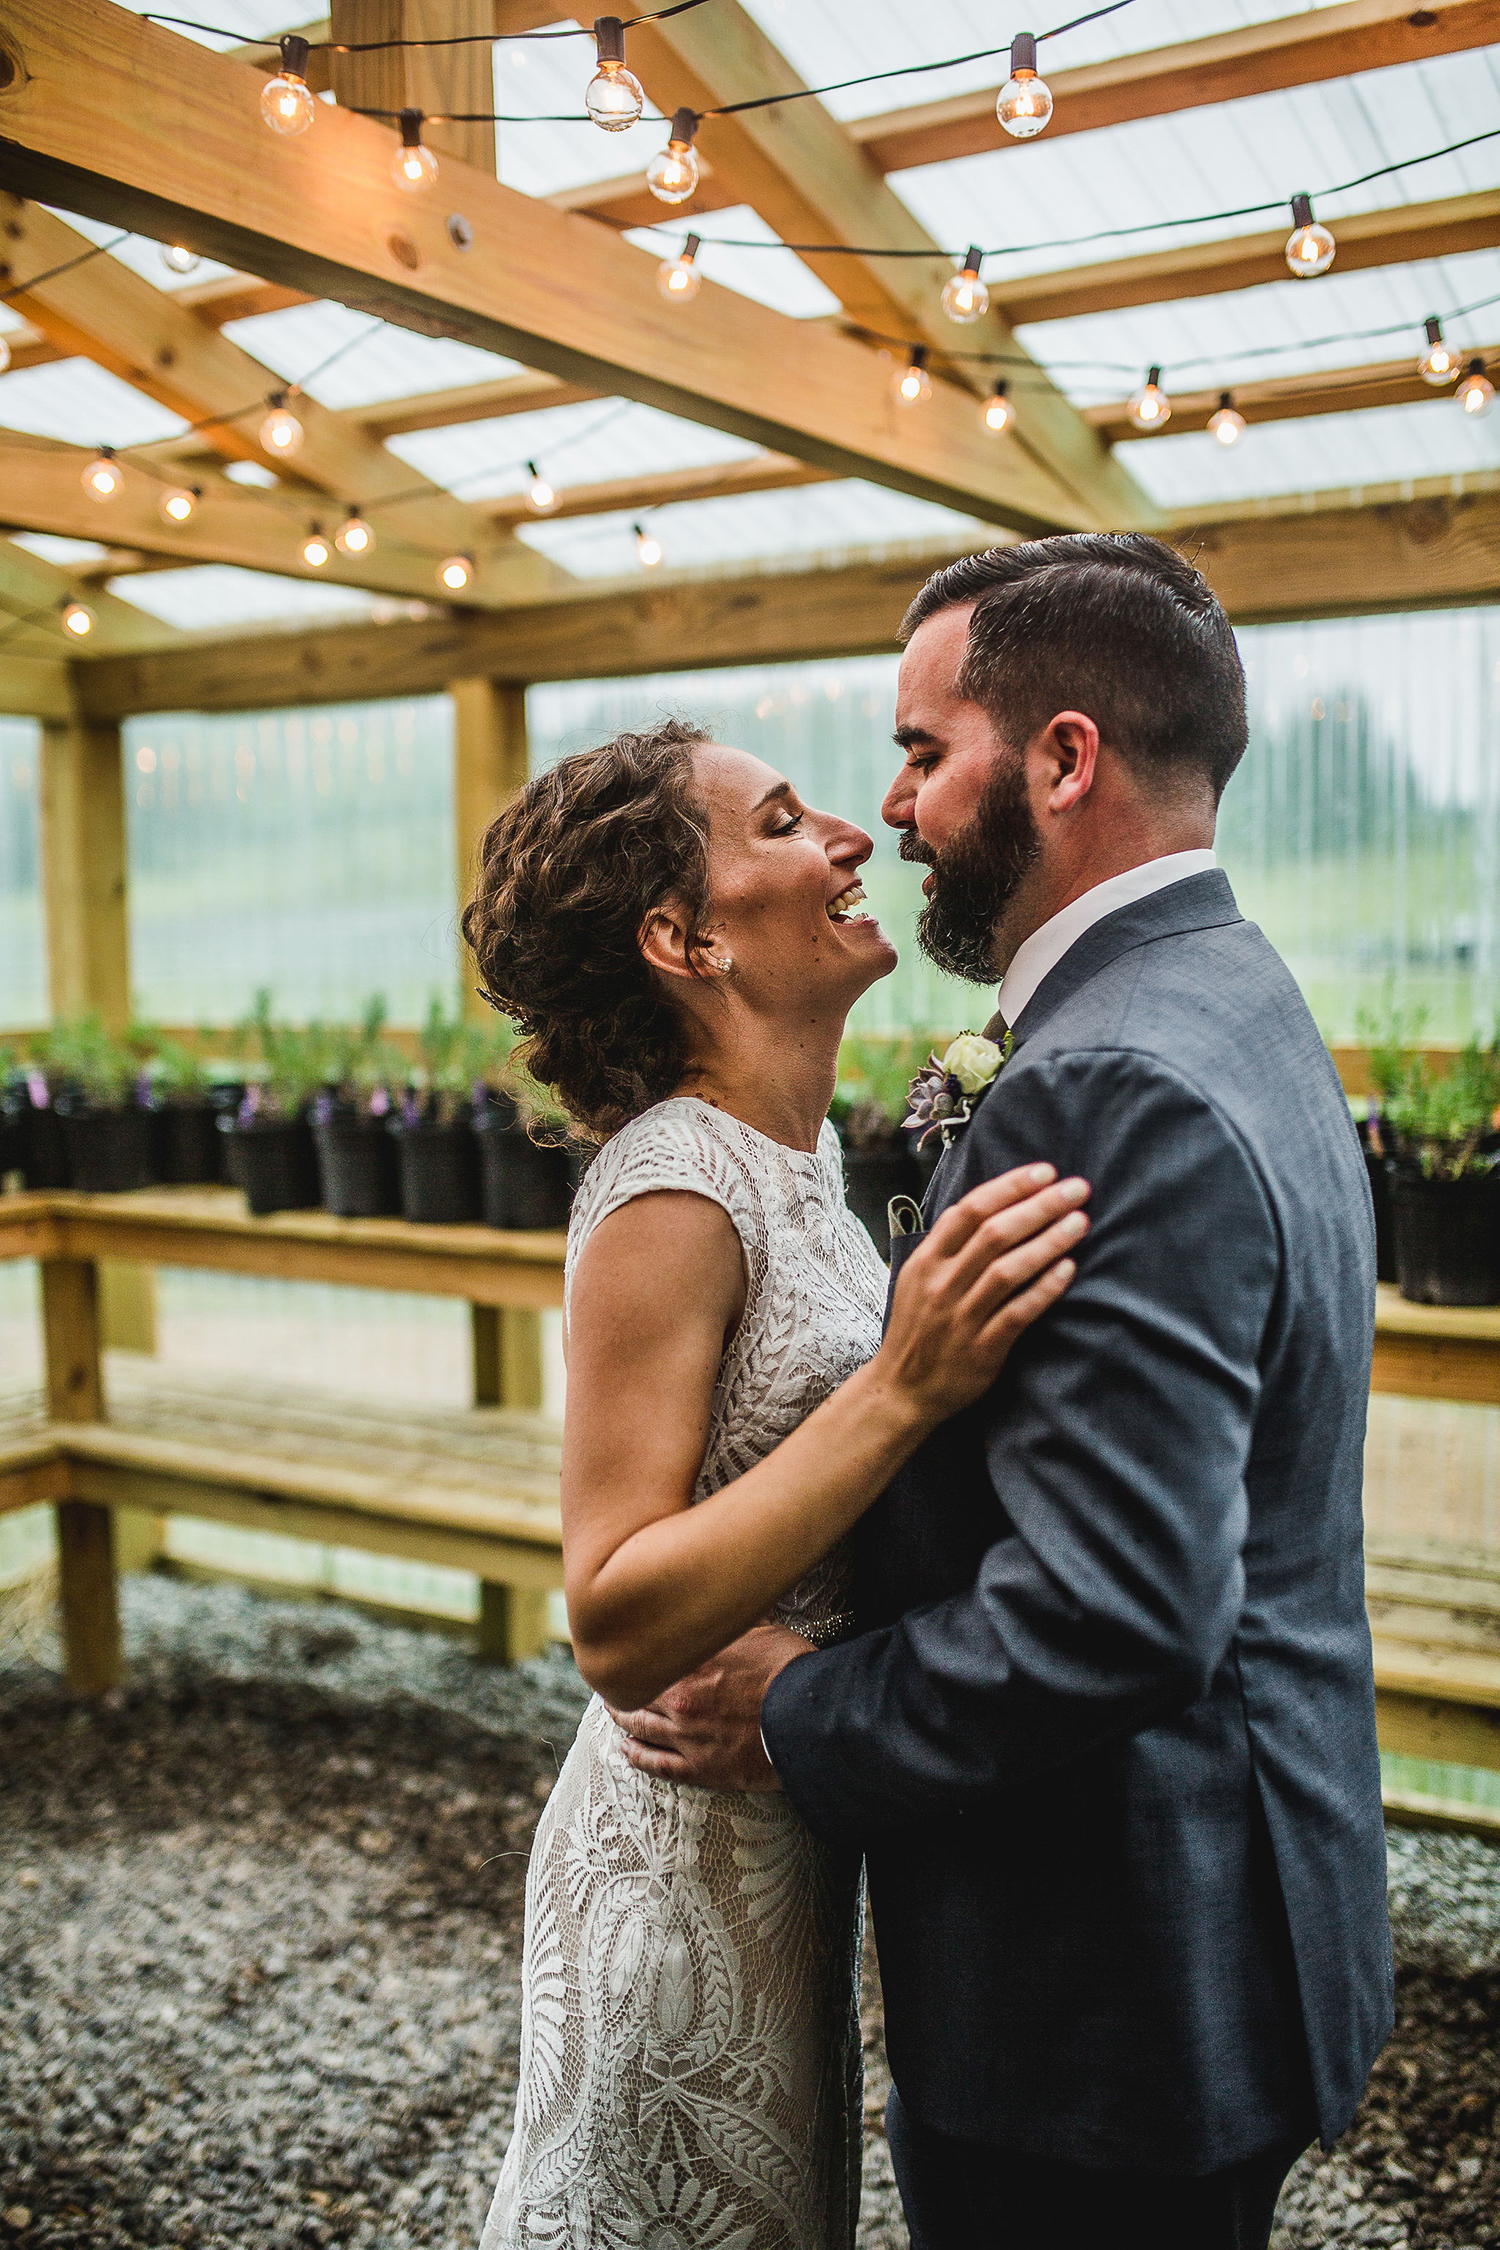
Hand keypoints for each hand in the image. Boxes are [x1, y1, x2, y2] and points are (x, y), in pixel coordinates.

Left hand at [607, 1621, 812, 1791]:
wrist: (810, 1722)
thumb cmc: (791, 1673)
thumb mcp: (762, 1630)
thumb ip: (732, 1620)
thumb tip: (723, 1598)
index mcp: (692, 1663)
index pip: (646, 1655)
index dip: (631, 1651)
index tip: (621, 1645)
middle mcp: (681, 1700)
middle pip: (635, 1692)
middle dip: (619, 1686)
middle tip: (608, 1680)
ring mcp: (687, 1737)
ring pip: (639, 1728)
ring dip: (621, 1719)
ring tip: (611, 1712)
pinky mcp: (700, 1769)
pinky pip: (657, 1765)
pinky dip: (637, 1757)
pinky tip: (627, 1750)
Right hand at [876, 1162, 1088, 1429]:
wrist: (902, 1389)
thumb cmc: (919, 1328)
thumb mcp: (918, 1278)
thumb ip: (948, 1244)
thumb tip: (987, 1204)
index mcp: (926, 1260)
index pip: (970, 1210)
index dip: (1010, 1186)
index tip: (1045, 1172)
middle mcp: (941, 1284)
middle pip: (995, 1233)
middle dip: (1040, 1206)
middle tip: (1076, 1189)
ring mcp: (960, 1317)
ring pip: (1009, 1269)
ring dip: (1049, 1241)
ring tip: (1080, 1222)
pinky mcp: (981, 1349)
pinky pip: (1018, 1313)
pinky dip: (1044, 1289)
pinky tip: (1068, 1269)